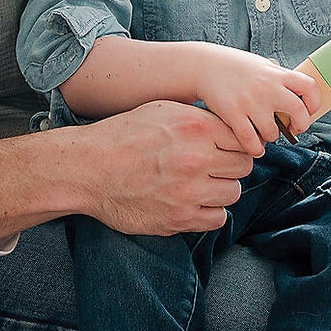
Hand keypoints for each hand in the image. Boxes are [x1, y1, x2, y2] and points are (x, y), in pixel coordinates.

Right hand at [78, 100, 257, 233]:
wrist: (88, 168)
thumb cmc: (122, 136)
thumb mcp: (163, 111)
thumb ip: (200, 119)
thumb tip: (231, 129)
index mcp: (195, 127)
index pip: (242, 139)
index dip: (234, 144)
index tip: (224, 149)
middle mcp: (196, 159)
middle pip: (243, 167)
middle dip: (230, 166)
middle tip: (212, 167)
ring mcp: (188, 192)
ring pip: (233, 193)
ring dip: (220, 190)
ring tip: (200, 184)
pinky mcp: (178, 219)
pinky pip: (217, 219)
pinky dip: (209, 212)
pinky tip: (194, 202)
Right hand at [195, 48, 319, 155]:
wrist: (205, 65)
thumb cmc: (236, 67)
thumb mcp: (262, 66)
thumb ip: (280, 79)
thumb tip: (299, 96)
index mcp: (277, 74)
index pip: (310, 87)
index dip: (314, 102)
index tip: (308, 109)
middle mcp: (268, 88)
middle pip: (299, 113)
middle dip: (300, 125)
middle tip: (293, 129)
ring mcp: (251, 102)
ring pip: (273, 133)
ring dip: (272, 137)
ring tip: (266, 133)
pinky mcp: (234, 115)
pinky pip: (251, 141)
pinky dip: (255, 148)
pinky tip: (254, 147)